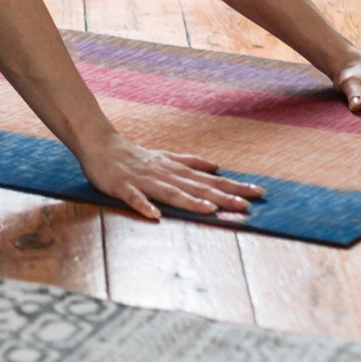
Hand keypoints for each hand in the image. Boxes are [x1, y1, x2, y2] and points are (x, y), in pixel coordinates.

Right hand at [79, 134, 263, 220]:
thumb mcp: (167, 157)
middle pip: (197, 187)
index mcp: (177, 170)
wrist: (101, 146)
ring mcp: (145, 181)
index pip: (211, 180)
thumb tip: (217, 166)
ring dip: (190, 201)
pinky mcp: (123, 186)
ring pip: (171, 192)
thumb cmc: (135, 156)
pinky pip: (134, 198)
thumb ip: (191, 162)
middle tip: (246, 205)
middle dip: (222, 196)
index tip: (259, 192)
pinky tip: (154, 215)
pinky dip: (144, 205)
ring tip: (210, 210)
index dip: (234, 186)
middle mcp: (166, 175)